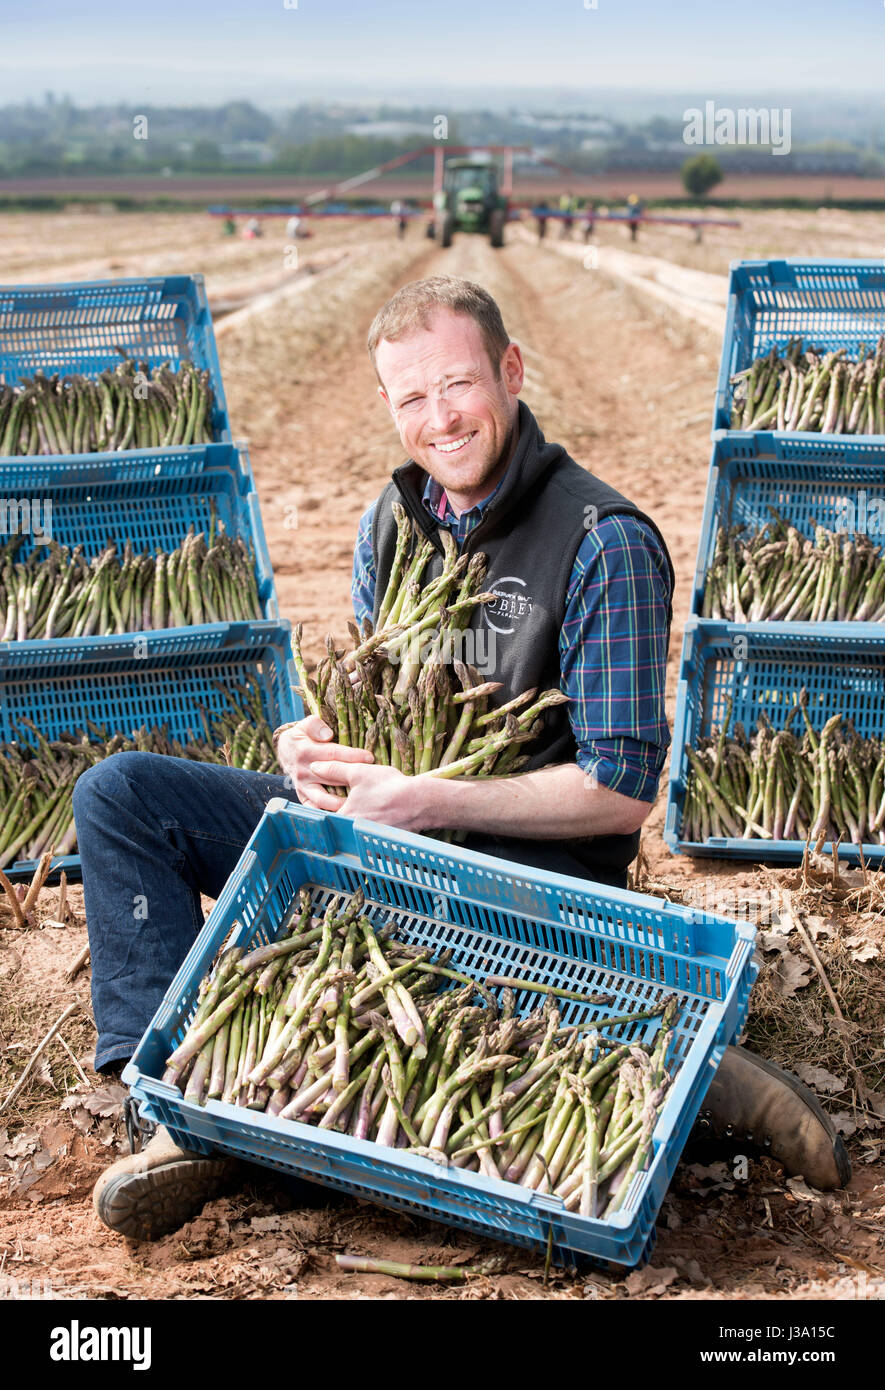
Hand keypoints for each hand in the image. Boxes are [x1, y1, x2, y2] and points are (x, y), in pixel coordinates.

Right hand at [274, 715, 373, 811]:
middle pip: (331, 777)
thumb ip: (316, 725)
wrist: (286, 751)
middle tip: (369, 782)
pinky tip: (340, 815)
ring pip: (321, 797)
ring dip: (338, 803)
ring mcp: (302, 785)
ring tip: (355, 805)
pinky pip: (312, 807)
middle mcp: (304, 770)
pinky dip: (324, 812)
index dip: (352, 756)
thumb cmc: (302, 736)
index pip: (333, 754)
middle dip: (351, 780)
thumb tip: (328, 734)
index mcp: (306, 751)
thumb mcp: (306, 724)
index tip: (369, 758)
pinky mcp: (302, 794)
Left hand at [306, 757, 430, 831]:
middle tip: (346, 809)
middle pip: (340, 827)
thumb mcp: (359, 772)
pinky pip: (371, 843)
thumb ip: (334, 769)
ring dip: (355, 828)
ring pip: (355, 835)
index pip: (324, 816)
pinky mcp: (383, 844)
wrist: (420, 803)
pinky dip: (371, 836)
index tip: (325, 803)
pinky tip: (379, 823)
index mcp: (344, 817)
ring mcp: (369, 841)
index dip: (323, 808)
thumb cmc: (389, 787)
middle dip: (339, 819)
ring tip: (364, 815)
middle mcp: (354, 833)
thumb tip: (314, 766)